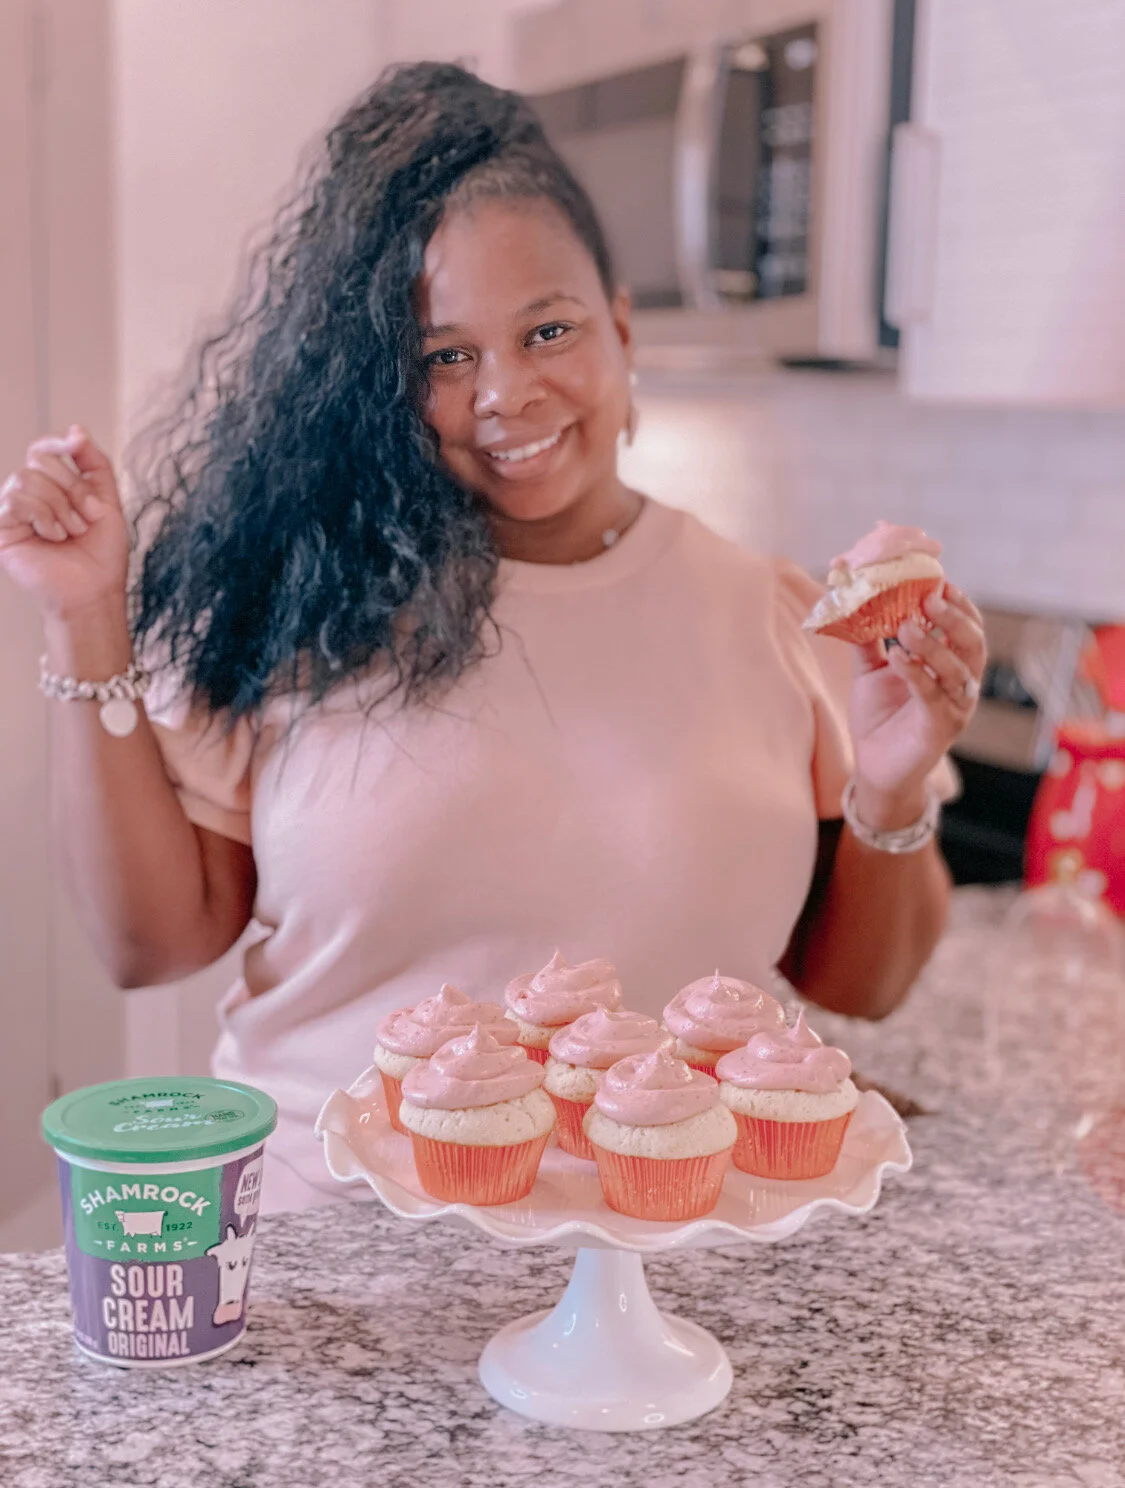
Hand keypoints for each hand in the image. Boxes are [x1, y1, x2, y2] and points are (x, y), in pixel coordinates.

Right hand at [0, 427, 129, 619]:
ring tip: (71, 532)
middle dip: (71, 487)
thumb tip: (75, 429)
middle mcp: (28, 497)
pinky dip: (43, 516)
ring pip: (27, 478)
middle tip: (86, 519)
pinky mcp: (1, 530)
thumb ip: (94, 464)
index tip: (74, 445)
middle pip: (39, 461)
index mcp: (51, 489)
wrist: (95, 592)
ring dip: (60, 506)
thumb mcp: (107, 501)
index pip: (42, 450)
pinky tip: (54, 536)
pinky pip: (15, 500)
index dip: (56, 442)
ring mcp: (12, 513)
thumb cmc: (102, 555)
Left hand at [848, 583, 986, 817]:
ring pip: (957, 669)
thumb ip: (868, 639)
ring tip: (906, 626)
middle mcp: (961, 684)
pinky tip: (897, 657)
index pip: (966, 628)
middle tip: (929, 598)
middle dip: (953, 618)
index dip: (957, 604)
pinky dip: (916, 674)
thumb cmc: (880, 716)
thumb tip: (853, 601)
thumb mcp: (872, 670)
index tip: (938, 582)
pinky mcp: (940, 728)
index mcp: (951, 665)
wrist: (874, 766)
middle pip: (973, 644)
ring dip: (933, 644)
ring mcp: (955, 707)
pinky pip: (933, 696)